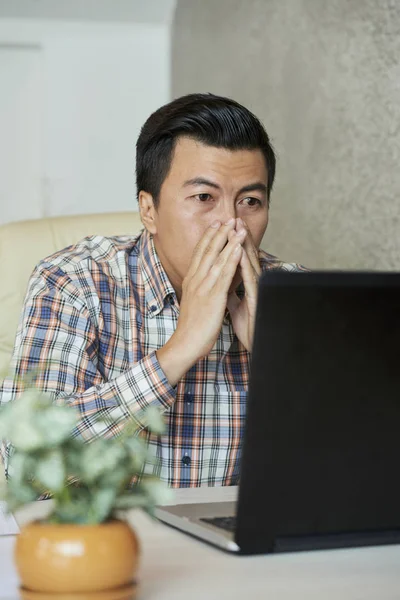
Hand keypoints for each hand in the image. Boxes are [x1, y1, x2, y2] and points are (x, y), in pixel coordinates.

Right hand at [157, 218, 245, 384]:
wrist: (185, 343)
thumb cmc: (192, 327)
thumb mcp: (196, 302)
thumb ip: (203, 289)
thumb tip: (211, 281)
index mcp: (191, 281)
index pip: (199, 254)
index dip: (208, 237)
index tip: (216, 224)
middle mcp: (196, 280)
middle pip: (208, 251)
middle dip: (219, 233)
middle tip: (228, 218)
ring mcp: (204, 287)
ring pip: (217, 258)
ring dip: (229, 241)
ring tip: (237, 226)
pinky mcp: (213, 297)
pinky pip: (224, 274)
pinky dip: (232, 259)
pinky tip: (239, 248)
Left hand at [227, 218, 260, 351]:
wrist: (254, 343)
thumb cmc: (246, 324)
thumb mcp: (233, 304)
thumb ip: (228, 290)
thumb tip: (220, 280)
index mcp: (245, 283)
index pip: (238, 258)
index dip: (232, 243)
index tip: (225, 227)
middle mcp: (252, 283)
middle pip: (245, 256)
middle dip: (240, 237)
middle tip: (235, 218)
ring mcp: (256, 290)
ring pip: (250, 263)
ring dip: (245, 245)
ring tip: (239, 229)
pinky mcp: (257, 299)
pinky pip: (251, 280)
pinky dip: (246, 267)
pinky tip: (241, 256)